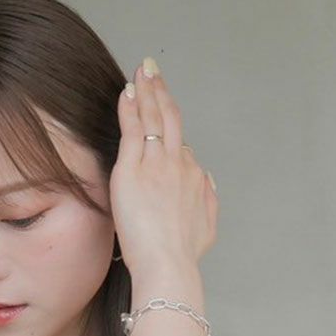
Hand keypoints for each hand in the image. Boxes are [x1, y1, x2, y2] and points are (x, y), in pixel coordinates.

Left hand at [109, 59, 217, 271]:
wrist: (169, 264)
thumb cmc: (182, 255)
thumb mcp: (207, 226)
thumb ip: (208, 199)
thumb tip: (205, 178)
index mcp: (194, 178)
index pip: (181, 147)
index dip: (170, 130)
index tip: (163, 113)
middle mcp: (179, 164)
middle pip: (172, 119)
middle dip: (162, 92)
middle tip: (154, 70)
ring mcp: (157, 164)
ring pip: (154, 118)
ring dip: (148, 90)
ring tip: (143, 70)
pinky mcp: (133, 169)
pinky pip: (133, 129)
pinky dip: (131, 107)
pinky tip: (127, 92)